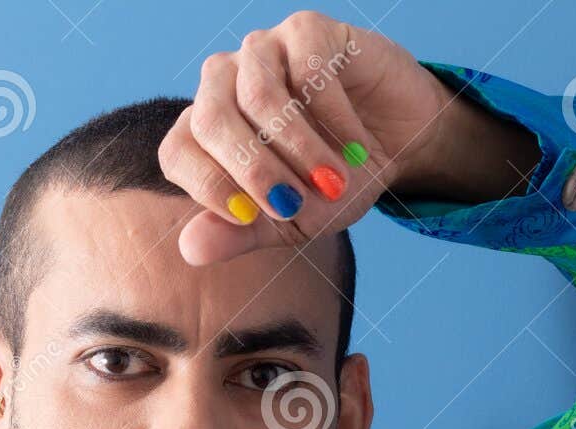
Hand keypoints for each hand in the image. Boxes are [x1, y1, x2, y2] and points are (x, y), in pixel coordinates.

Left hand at [160, 10, 538, 264]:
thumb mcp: (288, 222)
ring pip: (258, 94)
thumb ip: (239, 234)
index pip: (177, 151)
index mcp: (204, 130)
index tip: (247, 217)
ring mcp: (262, 52)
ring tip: (333, 182)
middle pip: (211, 120)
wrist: (397, 146)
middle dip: (253, 171)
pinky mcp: (306, 31)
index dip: (207, 186)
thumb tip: (189, 250)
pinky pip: (309, 72)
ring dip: (299, 149)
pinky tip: (356, 146)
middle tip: (291, 206)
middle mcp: (223, 84)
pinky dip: (335, 119)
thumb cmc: (332, 184)